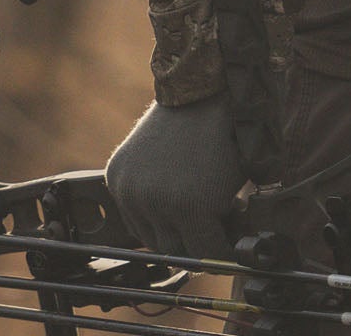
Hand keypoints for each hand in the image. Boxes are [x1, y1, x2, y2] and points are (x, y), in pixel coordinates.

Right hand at [105, 96, 245, 257]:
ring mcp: (132, 190)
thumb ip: (225, 223)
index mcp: (192, 207)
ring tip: (186, 206)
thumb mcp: (234, 184)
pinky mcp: (116, 177)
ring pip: (149, 237)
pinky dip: (146, 212)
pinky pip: (131, 215)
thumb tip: (221, 255)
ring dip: (167, 230)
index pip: (206, 256)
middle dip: (193, 241)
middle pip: (174, 250)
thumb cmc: (224, 138)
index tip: (224, 251)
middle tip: (206, 226)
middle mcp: (156, 203)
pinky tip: (165, 193)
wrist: (196, 95)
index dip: (219, 255)